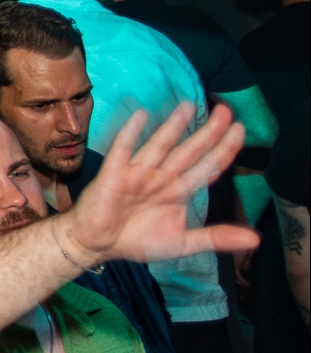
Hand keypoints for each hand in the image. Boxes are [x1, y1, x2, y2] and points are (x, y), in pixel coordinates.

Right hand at [64, 106, 258, 267]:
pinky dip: (131, 132)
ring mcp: (138, 172)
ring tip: (189, 107)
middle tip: (226, 110)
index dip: (224, 149)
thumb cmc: (137, 241)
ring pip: (160, 146)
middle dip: (208, 132)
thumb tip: (256, 240)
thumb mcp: (183, 243)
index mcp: (178, 191)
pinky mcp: (115, 173)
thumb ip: (216, 237)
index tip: (240, 129)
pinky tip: (141, 115)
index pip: (207, 167)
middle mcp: (161, 177)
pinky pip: (124, 149)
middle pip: (189, 151)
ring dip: (174, 126)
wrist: (97, 245)